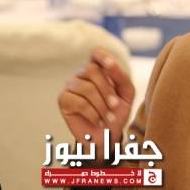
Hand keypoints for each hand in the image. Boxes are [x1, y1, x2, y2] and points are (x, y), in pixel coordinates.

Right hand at [58, 48, 134, 163]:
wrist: (107, 135)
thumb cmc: (117, 112)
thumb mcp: (126, 93)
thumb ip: (121, 77)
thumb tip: (110, 64)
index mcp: (99, 69)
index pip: (96, 53)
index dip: (102, 56)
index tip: (110, 65)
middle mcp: (82, 74)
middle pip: (92, 70)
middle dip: (107, 91)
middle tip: (114, 106)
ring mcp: (71, 86)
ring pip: (86, 88)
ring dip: (102, 106)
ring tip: (108, 117)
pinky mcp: (63, 100)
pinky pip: (79, 102)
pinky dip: (92, 114)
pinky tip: (97, 120)